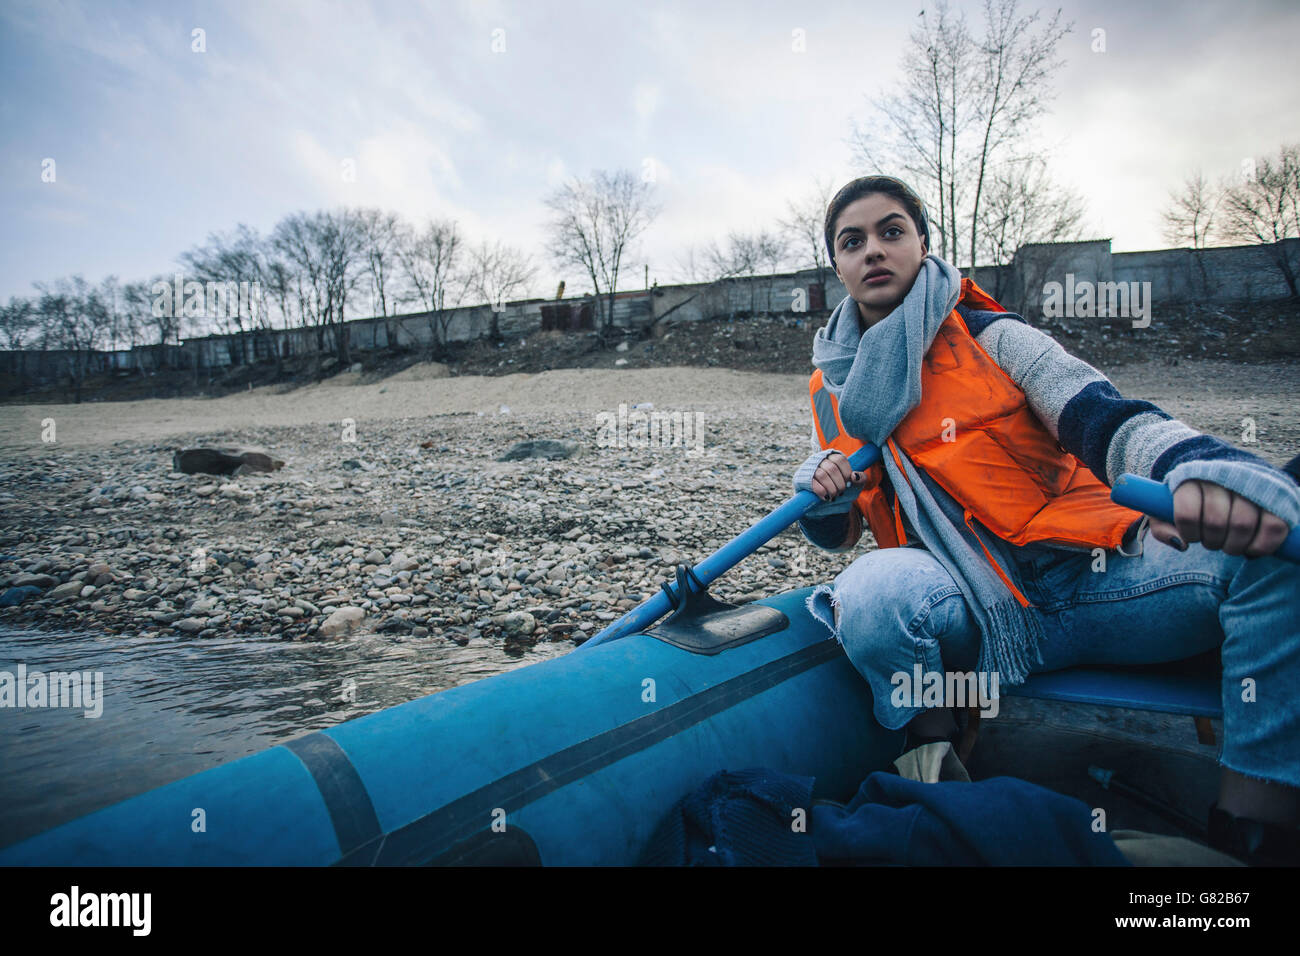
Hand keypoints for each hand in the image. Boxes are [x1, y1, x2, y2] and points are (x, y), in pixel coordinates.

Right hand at [810, 451, 866, 501]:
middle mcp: (819, 459)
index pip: (840, 459)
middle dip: (839, 483)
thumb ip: (860, 479)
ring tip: (834, 496)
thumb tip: (855, 476)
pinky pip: (813, 484)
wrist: (819, 506)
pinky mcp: (801, 479)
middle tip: (841, 493)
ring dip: (831, 488)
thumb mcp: (853, 485)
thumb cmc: (838, 492)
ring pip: (822, 474)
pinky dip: (822, 492)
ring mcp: (808, 468)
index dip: (846, 472)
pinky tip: (825, 497)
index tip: (849, 483)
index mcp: (831, 457)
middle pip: (832, 468)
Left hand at [1148, 479, 1290, 556]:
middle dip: (1212, 542)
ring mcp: (1251, 485)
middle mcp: (1222, 478)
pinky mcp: (1276, 497)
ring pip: (1243, 525)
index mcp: (1191, 478)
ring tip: (1229, 544)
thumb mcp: (1164, 512)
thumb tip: (1181, 544)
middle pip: (1216, 522)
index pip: (1187, 513)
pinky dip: (1260, 546)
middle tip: (1212, 541)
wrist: (1222, 478)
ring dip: (1234, 546)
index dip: (1189, 533)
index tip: (1191, 535)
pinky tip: (1250, 548)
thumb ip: (1161, 528)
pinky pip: (1273, 527)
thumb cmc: (1190, 501)